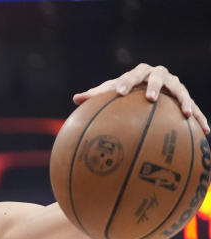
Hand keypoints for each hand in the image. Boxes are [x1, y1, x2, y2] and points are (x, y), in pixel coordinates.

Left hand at [74, 63, 208, 133]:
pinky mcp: (184, 97)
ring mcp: (175, 85)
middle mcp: (160, 75)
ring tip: (185, 114)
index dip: (124, 82)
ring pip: (181, 92)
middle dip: (155, 86)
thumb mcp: (112, 92)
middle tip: (150, 98)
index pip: (131, 76)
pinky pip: (194, 108)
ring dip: (184, 101)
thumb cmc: (126, 90)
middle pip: (159, 78)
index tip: (118, 92)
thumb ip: (97, 95)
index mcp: (140, 73)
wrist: (149, 86)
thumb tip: (76, 99)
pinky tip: (206, 131)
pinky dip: (199, 118)